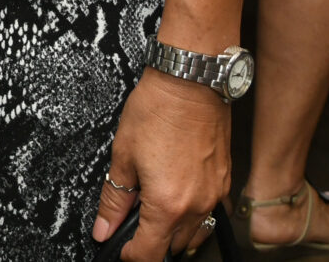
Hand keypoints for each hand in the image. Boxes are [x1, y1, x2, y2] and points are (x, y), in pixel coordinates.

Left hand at [93, 68, 229, 259]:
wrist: (191, 83)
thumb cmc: (158, 111)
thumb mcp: (122, 156)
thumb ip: (113, 199)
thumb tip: (104, 227)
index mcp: (168, 205)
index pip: (149, 254)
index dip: (130, 256)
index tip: (121, 249)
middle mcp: (196, 206)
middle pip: (174, 247)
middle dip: (152, 243)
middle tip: (133, 224)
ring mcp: (214, 195)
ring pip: (195, 233)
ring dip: (174, 232)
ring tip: (154, 209)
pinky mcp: (224, 182)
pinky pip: (209, 212)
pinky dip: (192, 214)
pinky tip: (176, 195)